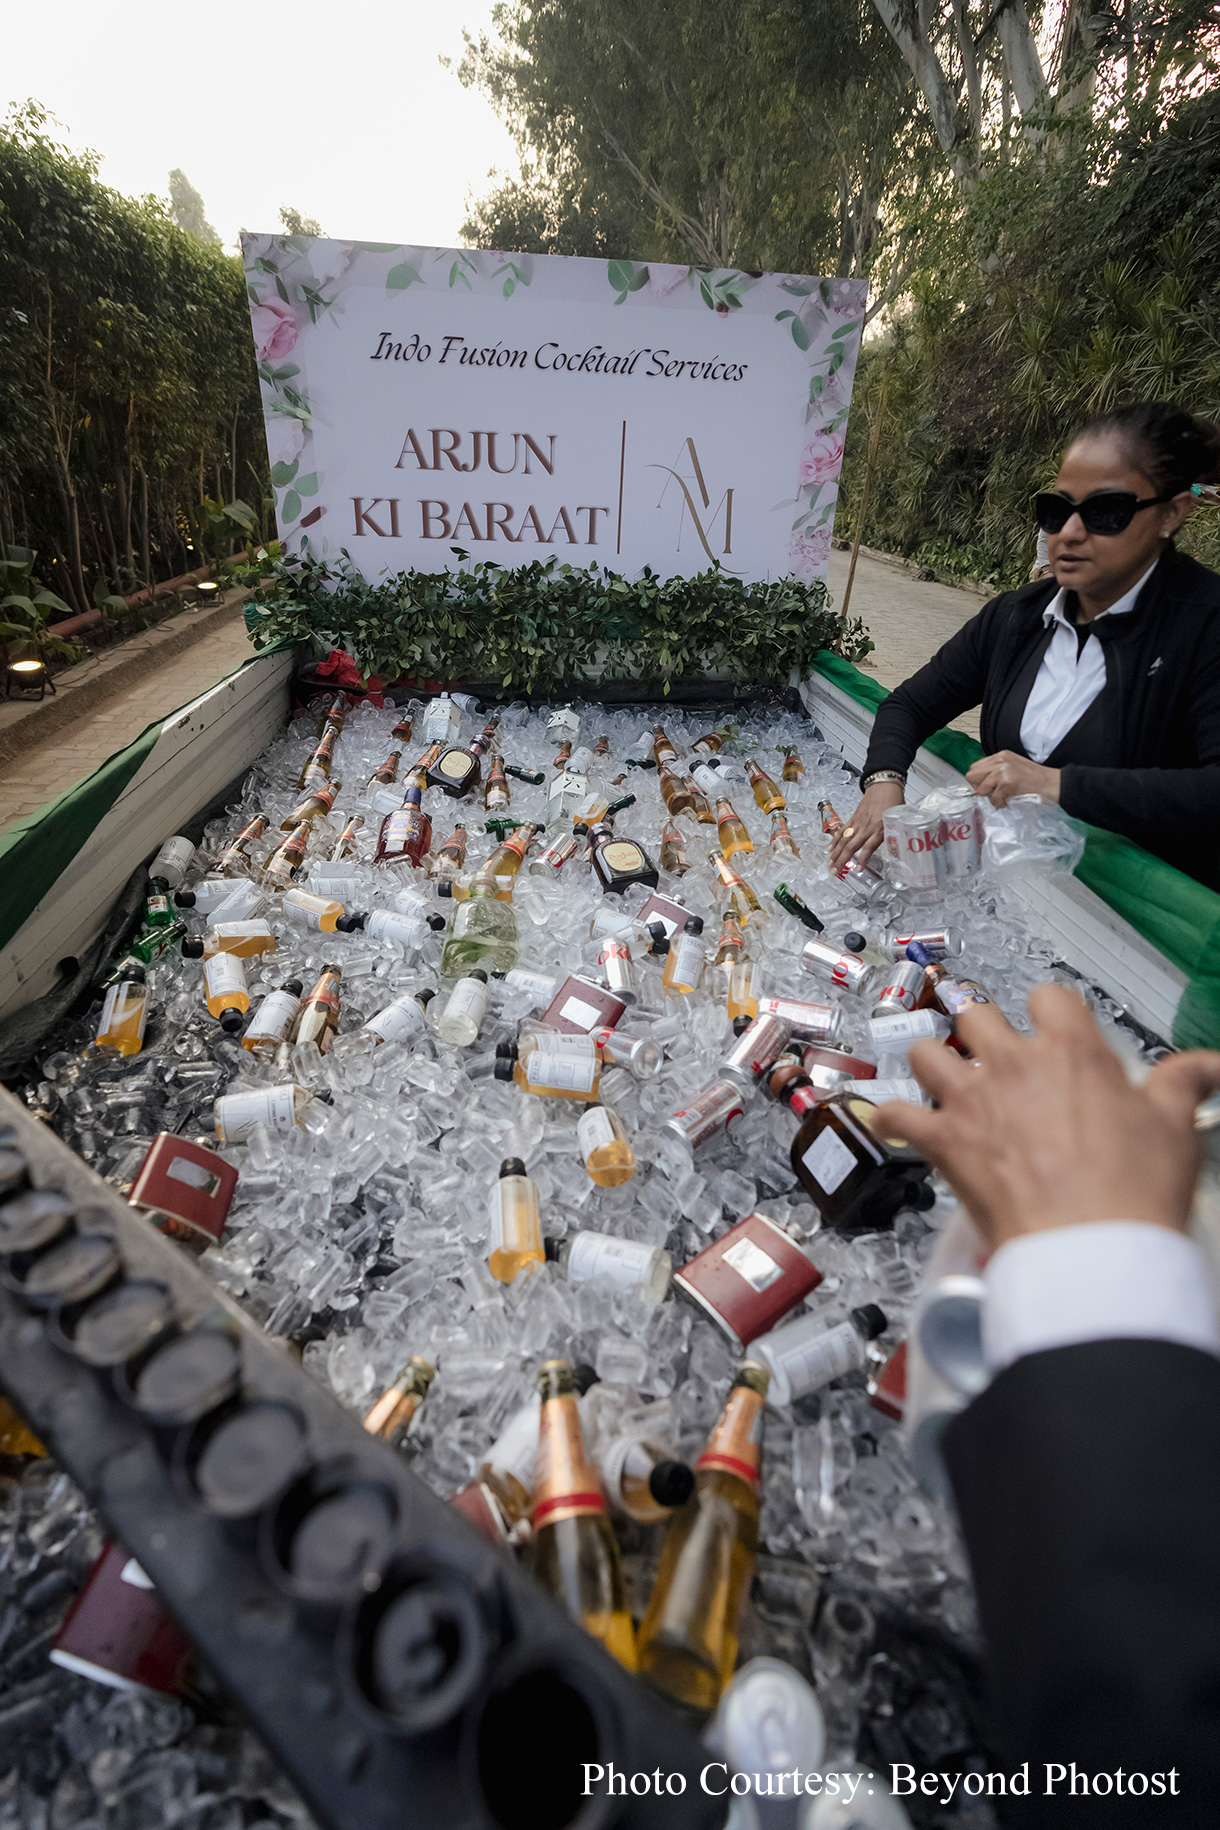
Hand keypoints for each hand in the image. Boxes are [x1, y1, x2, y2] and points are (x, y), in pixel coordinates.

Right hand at [828, 780, 904, 869]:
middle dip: (842, 861)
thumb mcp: (897, 822)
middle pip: (851, 846)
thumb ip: (893, 837)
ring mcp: (858, 823)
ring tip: (830, 864)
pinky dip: (835, 841)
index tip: (857, 870)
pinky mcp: (853, 819)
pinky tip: (830, 849)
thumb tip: (896, 853)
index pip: (869, 847)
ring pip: (844, 840)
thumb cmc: (892, 803)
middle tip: (834, 872)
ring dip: (835, 854)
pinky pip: (842, 831)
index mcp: (879, 829)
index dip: (862, 859)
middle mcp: (867, 828)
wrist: (884, 787)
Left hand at [872, 982, 1219, 1250]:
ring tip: (943, 1075)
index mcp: (1070, 1051)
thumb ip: (1183, 1083)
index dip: (1050, 1007)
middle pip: (977, 1013)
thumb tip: (1210, 1065)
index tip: (1052, 1023)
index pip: (1050, 996)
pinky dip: (890, 1117)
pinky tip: (892, 1120)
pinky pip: (894, 1115)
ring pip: (927, 1052)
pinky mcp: (942, 1142)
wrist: (1089, 1247)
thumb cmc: (1132, 1191)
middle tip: (991, 1046)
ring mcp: (971, 1100)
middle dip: (981, 1025)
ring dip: (932, 1061)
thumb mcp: (1173, 1127)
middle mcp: (1013, 1065)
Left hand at [966, 750, 1060, 807]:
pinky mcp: (1006, 783)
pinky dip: (1000, 803)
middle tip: (993, 792)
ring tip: (1004, 796)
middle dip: (980, 787)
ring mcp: (1002, 771)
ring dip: (991, 797)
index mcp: (1000, 755)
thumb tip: (979, 783)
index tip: (988, 786)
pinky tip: (1010, 800)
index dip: (978, 780)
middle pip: (971, 776)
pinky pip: (993, 799)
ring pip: (981, 789)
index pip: (974, 767)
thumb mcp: (1012, 767)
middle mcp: (999, 761)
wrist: (1051, 783)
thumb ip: (995, 771)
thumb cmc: (1034, 779)